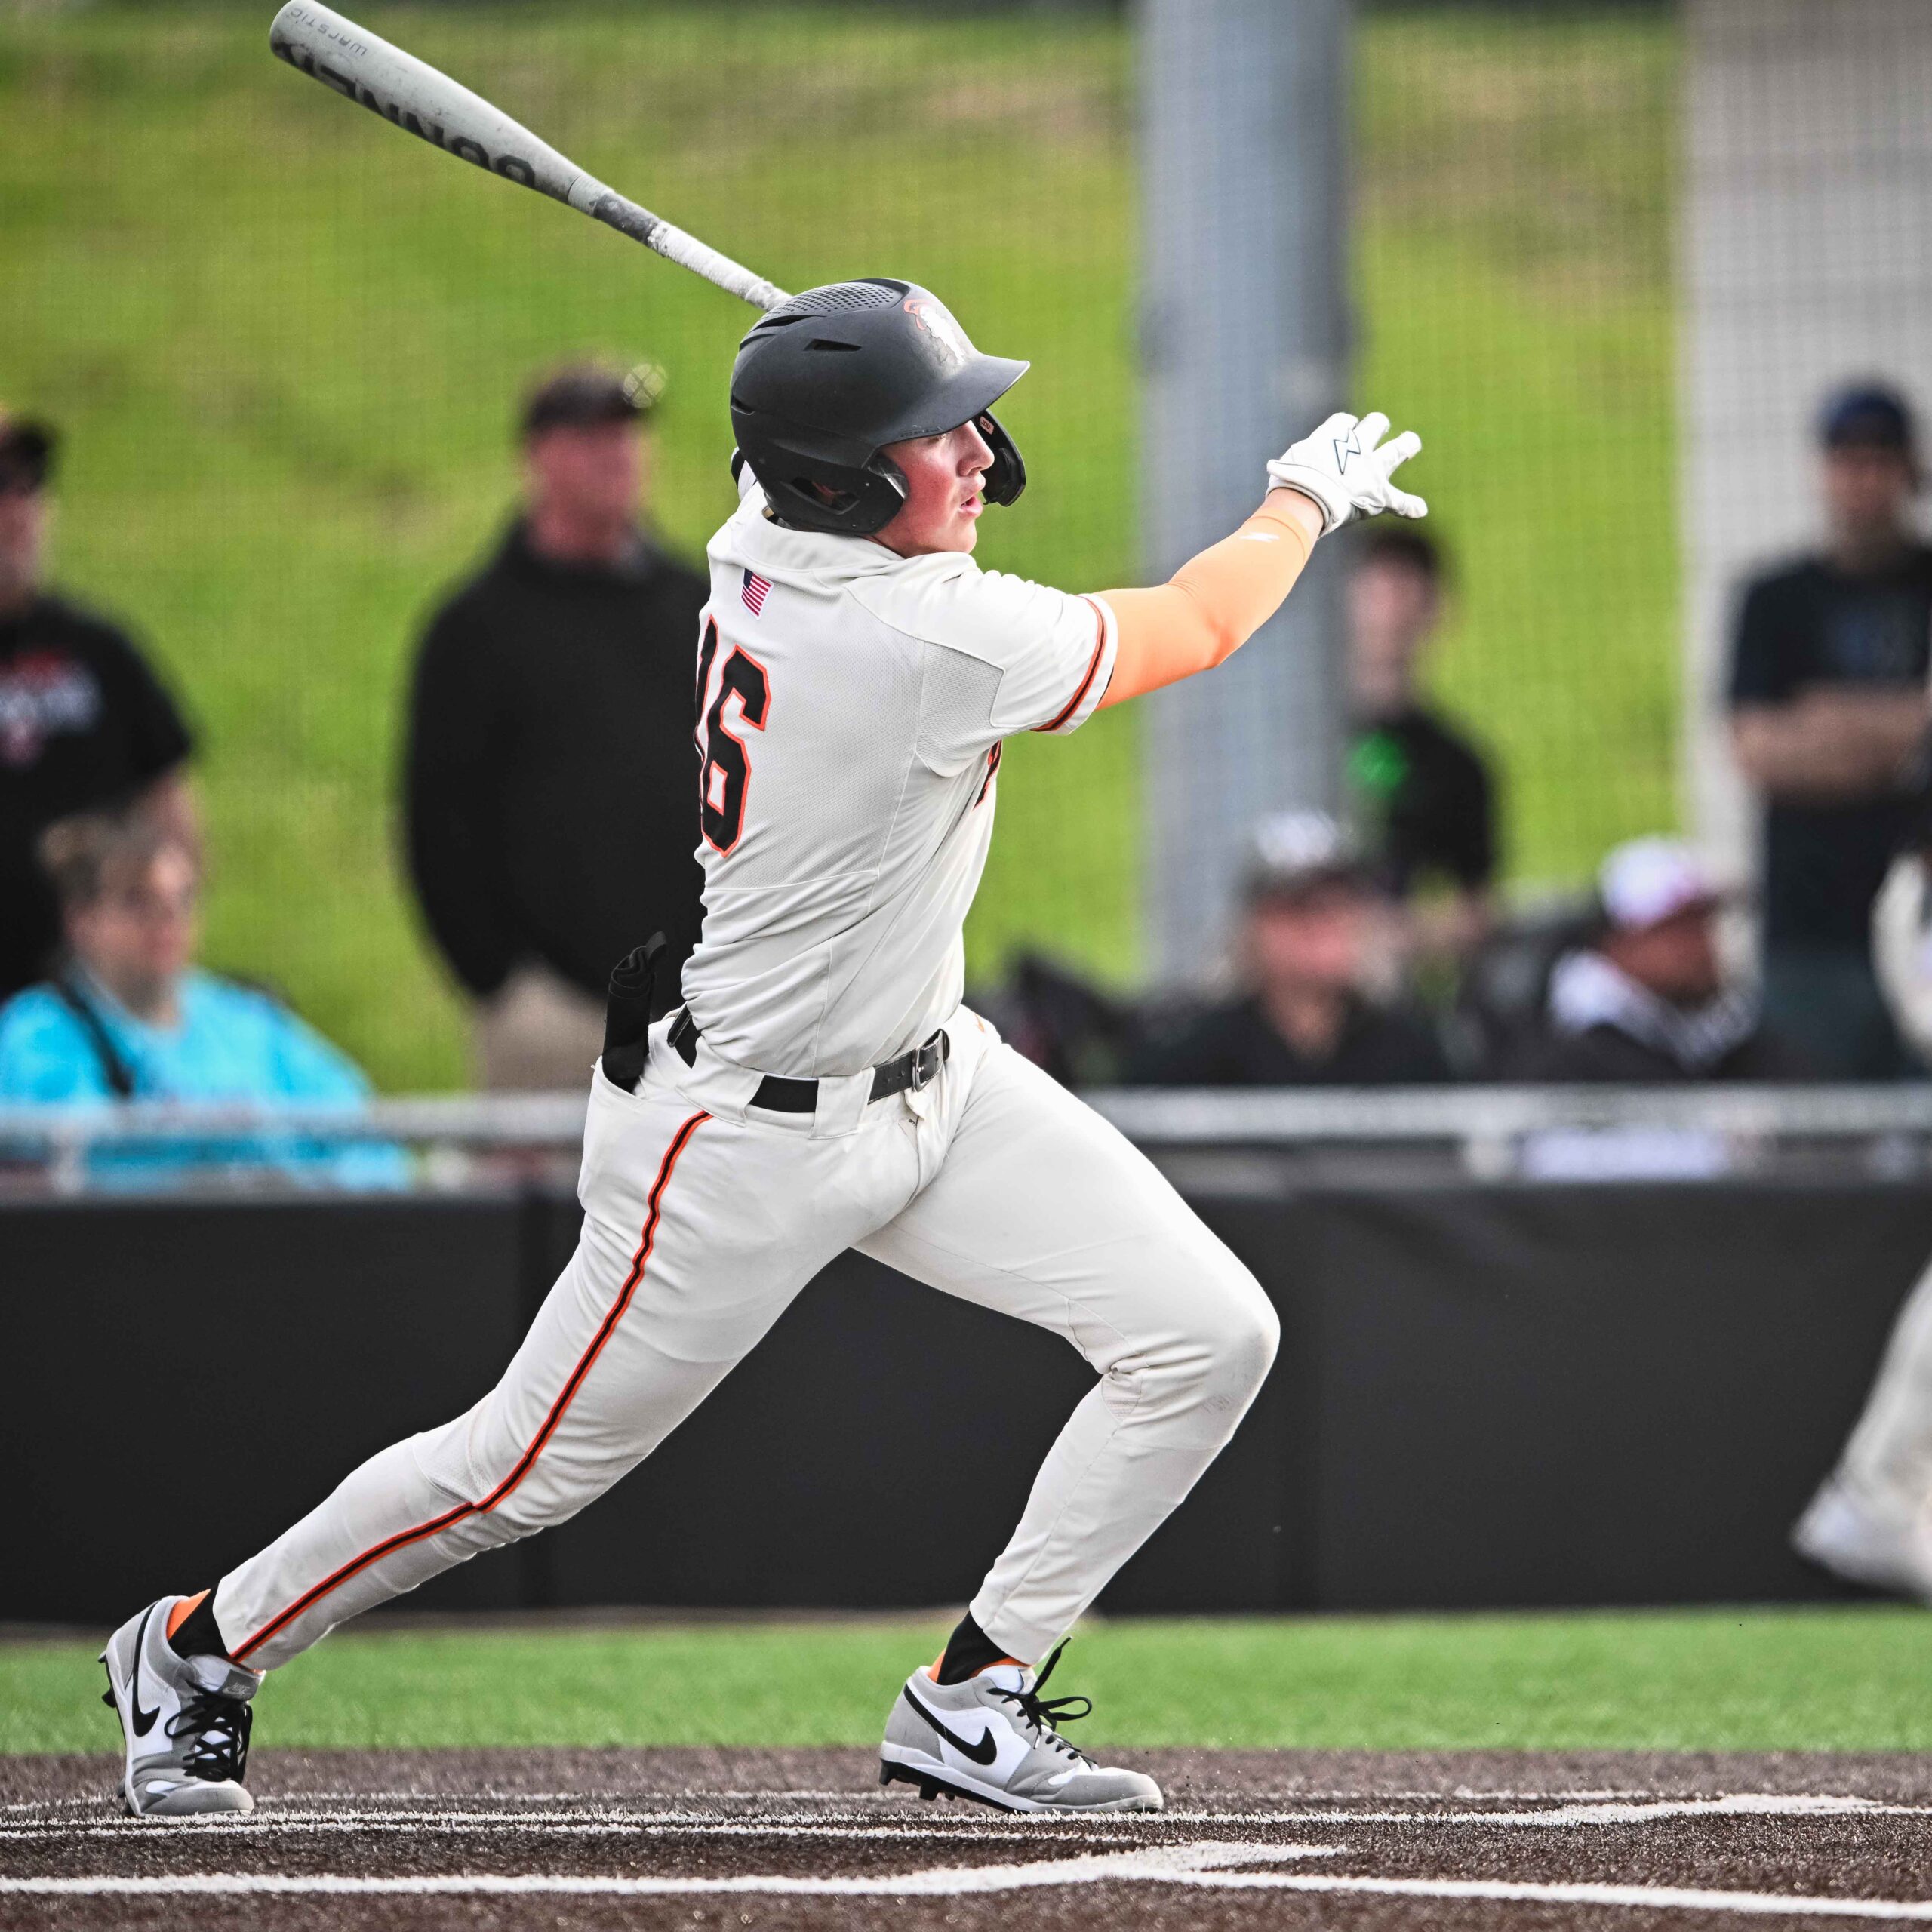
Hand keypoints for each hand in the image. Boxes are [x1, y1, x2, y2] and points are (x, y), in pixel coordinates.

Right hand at [1265, 411, 1425, 534]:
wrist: (1306, 500)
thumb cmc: (1290, 483)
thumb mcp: (1286, 466)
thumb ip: (1295, 464)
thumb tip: (1278, 470)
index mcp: (1334, 436)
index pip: (1344, 421)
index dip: (1344, 426)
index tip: (1340, 434)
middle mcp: (1358, 446)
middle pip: (1376, 423)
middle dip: (1377, 425)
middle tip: (1377, 428)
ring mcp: (1373, 470)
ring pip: (1399, 449)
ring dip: (1407, 445)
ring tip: (1411, 443)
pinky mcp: (1379, 495)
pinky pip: (1400, 501)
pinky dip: (1409, 506)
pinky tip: (1419, 510)